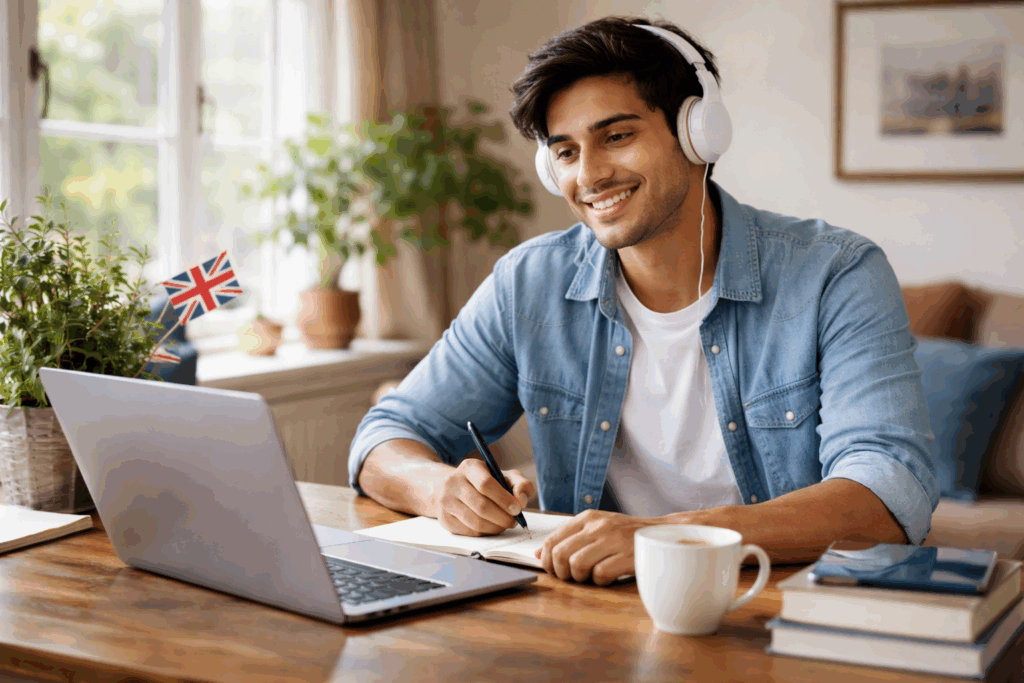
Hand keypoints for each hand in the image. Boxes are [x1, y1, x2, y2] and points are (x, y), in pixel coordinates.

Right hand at [434, 459, 535, 536]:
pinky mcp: (444, 518)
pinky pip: (469, 532)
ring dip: (495, 527)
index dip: (504, 499)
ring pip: (475, 522)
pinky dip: (485, 532)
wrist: (453, 488)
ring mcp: (446, 501)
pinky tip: (490, 526)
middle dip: (503, 517)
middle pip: (481, 506)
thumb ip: (520, 484)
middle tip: (514, 521)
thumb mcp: (503, 476)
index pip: (486, 484)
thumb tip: (521, 500)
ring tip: (504, 524)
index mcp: (469, 467)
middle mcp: (453, 482)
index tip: (517, 508)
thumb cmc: (484, 482)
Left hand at [535, 509, 659, 585]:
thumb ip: (568, 539)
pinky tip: (608, 577)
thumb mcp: (596, 529)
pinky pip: (600, 574)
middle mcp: (598, 526)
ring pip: (577, 564)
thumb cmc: (625, 534)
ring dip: (580, 578)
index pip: (553, 540)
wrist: (663, 533)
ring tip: (590, 576)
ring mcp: (613, 540)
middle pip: (561, 554)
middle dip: (561, 572)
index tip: (554, 570)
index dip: (548, 560)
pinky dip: (600, 581)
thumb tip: (539, 553)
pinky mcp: (626, 556)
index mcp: (587, 518)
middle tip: (571, 577)